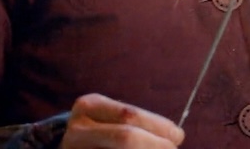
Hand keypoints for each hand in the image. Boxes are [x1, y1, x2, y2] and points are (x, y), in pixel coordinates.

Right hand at [61, 94, 185, 148]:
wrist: (70, 147)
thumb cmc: (101, 130)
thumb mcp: (112, 118)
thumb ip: (139, 123)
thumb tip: (176, 136)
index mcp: (90, 105)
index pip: (130, 115)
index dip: (158, 127)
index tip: (178, 136)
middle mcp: (78, 129)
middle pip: (126, 137)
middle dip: (155, 145)